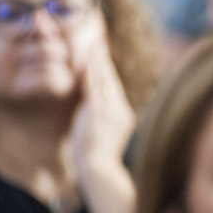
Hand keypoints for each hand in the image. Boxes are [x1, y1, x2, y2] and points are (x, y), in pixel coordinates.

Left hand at [71, 42, 135, 183]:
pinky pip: (94, 85)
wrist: (99, 169)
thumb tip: (93, 111)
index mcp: (123, 115)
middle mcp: (120, 109)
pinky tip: (88, 57)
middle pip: (111, 80)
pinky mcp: (99, 110)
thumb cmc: (97, 159)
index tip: (103, 56)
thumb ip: (101, 120)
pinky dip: (92, 69)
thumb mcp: (102, 135)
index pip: (114, 88)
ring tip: (95, 44)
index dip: (108, 71)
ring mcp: (111, 109)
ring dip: (98, 60)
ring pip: (104, 79)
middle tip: (100, 42)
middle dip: (104, 61)